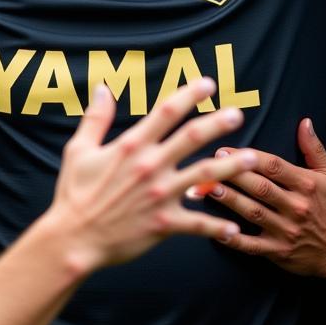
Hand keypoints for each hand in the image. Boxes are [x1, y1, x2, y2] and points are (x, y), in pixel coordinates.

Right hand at [50, 78, 258, 270]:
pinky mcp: (164, 224)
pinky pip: (197, 224)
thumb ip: (95, 118)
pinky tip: (235, 226)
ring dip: (230, 167)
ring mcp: (160, 195)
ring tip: (252, 158)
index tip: (208, 84)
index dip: (189, 95)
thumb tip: (104, 88)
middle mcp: (150, 166)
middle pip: (191, 138)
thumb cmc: (74, 194)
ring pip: (204, 176)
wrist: (73, 239)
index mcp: (131, 145)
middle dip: (218, 123)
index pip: (166, 112)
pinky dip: (217, 226)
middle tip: (238, 113)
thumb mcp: (79, 150)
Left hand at [197, 118, 325, 279]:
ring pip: (252, 212)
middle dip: (233, 173)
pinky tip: (214, 229)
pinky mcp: (279, 252)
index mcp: (307, 185)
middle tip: (210, 162)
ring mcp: (286, 231)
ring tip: (206, 187)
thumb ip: (314, 148)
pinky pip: (251, 245)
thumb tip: (304, 122)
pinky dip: (232, 237)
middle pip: (260, 187)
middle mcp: (296, 207)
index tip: (227, 148)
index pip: (274, 167)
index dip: (249, 157)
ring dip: (228, 199)